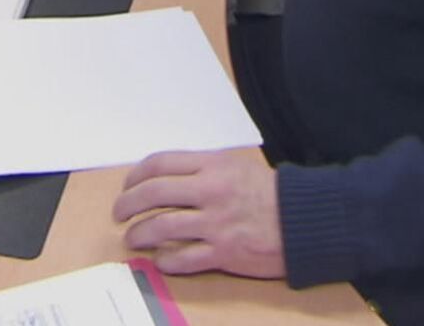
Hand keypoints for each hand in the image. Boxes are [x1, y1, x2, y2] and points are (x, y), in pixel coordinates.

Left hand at [112, 150, 284, 278]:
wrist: (304, 220)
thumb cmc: (270, 193)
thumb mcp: (236, 167)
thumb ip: (203, 170)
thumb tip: (165, 179)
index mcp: (213, 165)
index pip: (160, 163)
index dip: (136, 175)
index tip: (127, 186)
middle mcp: (210, 191)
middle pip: (153, 194)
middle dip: (127, 205)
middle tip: (119, 213)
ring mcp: (216, 224)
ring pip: (162, 227)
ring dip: (140, 234)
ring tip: (133, 238)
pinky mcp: (223, 253)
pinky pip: (183, 258)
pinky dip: (165, 260)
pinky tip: (160, 259)